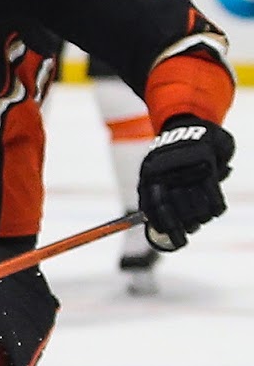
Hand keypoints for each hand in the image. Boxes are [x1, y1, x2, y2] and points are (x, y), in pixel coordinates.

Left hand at [140, 114, 233, 250]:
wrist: (187, 124)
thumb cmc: (170, 156)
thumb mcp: (153, 171)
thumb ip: (152, 195)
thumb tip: (153, 224)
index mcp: (148, 177)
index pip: (154, 209)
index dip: (166, 228)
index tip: (176, 241)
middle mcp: (163, 174)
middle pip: (176, 211)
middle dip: (187, 224)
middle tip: (192, 228)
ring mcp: (184, 169)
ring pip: (195, 205)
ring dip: (201, 216)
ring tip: (203, 217)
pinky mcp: (205, 163)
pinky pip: (212, 194)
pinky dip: (216, 205)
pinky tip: (216, 209)